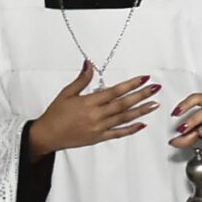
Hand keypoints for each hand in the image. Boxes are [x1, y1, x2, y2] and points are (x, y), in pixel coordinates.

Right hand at [28, 62, 160, 155]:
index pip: (115, 91)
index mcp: (89, 102)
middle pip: (123, 104)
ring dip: (140, 111)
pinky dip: (130, 129)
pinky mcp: (98, 138)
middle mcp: (96, 115)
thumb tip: (89, 63)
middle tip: (155, 88)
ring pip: (124, 118)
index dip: (131, 84)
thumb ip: (81, 79)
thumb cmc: (55, 114)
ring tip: (154, 104)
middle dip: (141, 95)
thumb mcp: (66, 93)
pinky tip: (142, 124)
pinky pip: (118, 133)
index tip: (144, 78)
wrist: (46, 136)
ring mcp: (98, 128)